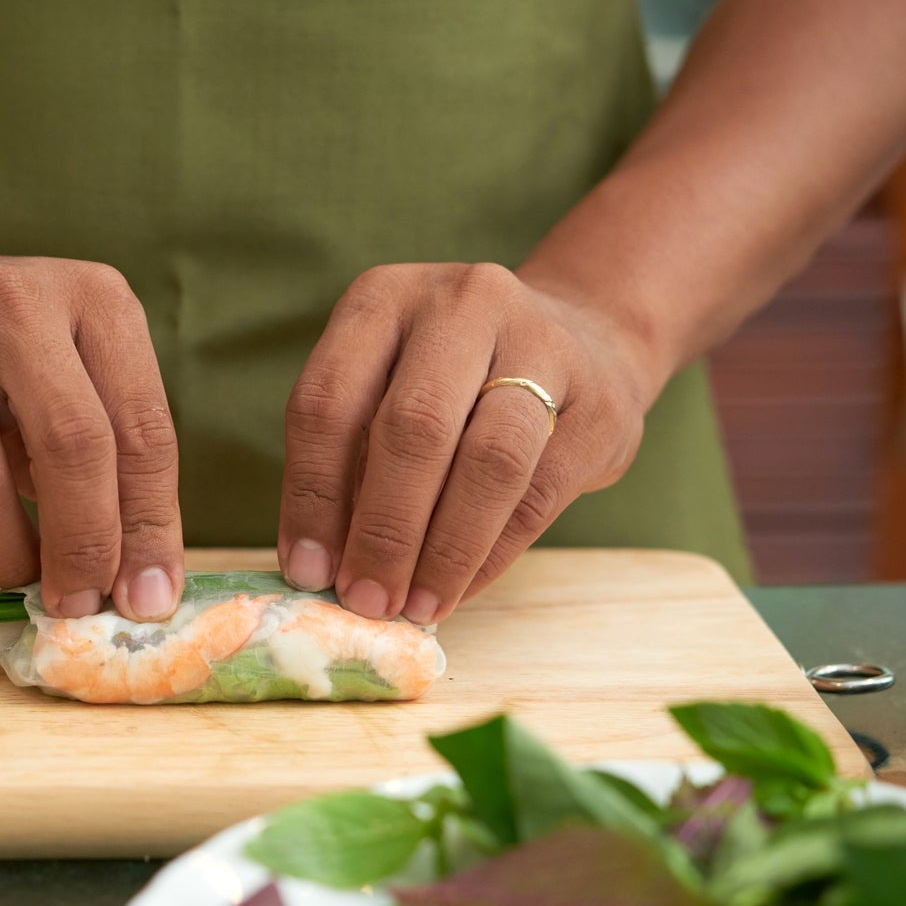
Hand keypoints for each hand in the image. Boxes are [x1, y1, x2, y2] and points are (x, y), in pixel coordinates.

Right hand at [0, 240, 182, 620]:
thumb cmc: (6, 356)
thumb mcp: (80, 377)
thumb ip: (119, 469)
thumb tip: (143, 591)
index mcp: (95, 298)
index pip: (143, 429)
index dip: (149, 527)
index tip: (147, 598)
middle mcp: (14, 302)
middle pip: (70, 448)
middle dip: (82, 547)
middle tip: (78, 603)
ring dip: (5, 557)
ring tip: (18, 574)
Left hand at [277, 262, 665, 623]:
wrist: (588, 339)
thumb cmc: (458, 381)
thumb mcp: (389, 386)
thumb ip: (351, 459)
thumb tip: (320, 567)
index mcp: (383, 299)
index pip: (328, 401)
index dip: (312, 495)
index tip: (306, 571)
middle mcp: (461, 305)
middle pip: (412, 427)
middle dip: (383, 529)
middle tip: (366, 601)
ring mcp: (541, 343)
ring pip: (487, 460)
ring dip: (444, 549)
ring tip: (417, 606)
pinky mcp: (600, 403)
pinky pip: (538, 492)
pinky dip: (491, 552)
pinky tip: (461, 589)